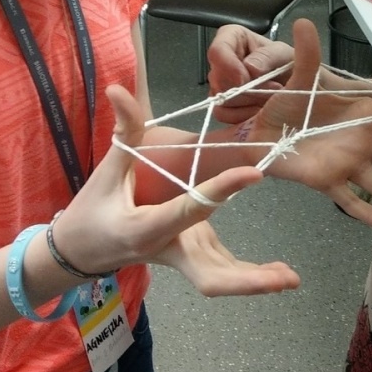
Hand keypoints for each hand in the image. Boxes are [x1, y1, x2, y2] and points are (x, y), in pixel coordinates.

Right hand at [48, 84, 300, 296]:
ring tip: (291, 278)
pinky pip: (222, 272)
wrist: (79, 252)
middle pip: (210, 277)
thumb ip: (124, 130)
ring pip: (220, 280)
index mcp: (148, 226)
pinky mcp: (192, 257)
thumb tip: (118, 89)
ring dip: (255, 282)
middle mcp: (170, 249)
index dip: (222, 190)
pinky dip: (250, 277)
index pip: (192, 207)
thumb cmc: (92, 210)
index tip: (254, 172)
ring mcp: (183, 258)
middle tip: (285, 277)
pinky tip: (282, 274)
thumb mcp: (107, 170)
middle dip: (246, 281)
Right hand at [205, 25, 295, 123]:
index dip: (227, 65)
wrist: (298, 95)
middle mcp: (225, 61)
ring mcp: (222, 84)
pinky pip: (222, 112)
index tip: (244, 79)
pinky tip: (260, 111)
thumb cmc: (291, 69)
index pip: (217, 50)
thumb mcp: (286, 57)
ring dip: (249, 101)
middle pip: (217, 76)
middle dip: (245, 87)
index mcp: (234, 39)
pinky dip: (243, 114)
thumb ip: (270, 56)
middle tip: (273, 88)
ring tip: (271, 99)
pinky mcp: (224, 105)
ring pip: (220, 96)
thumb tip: (249, 66)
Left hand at [248, 20, 371, 231]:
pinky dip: (371, 214)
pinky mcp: (328, 182)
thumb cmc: (286, 104)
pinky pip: (353, 201)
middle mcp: (362, 142)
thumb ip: (305, 54)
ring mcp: (349, 165)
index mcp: (359, 113)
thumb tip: (304, 21)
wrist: (260, 132)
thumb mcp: (297, 78)